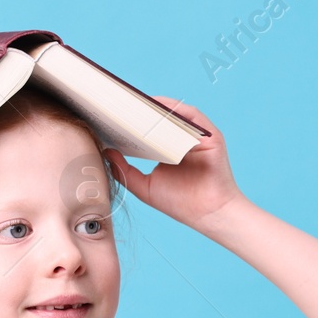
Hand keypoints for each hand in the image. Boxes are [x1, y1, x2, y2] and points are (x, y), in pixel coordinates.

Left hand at [102, 97, 242, 227]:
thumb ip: (125, 171)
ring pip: (175, 113)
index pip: (149, 126)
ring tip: (135, 102)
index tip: (111, 113)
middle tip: (119, 102)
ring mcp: (197, 136)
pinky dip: (176, 110)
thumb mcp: (144, 186)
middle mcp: (183, 138)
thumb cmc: (180, 204)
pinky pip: (192, 116)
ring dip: (156, 105)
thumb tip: (106, 151)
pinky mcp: (211, 136)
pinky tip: (159, 110)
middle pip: (161, 116)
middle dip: (141, 107)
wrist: (209, 215)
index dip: (132, 118)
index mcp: (168, 147)